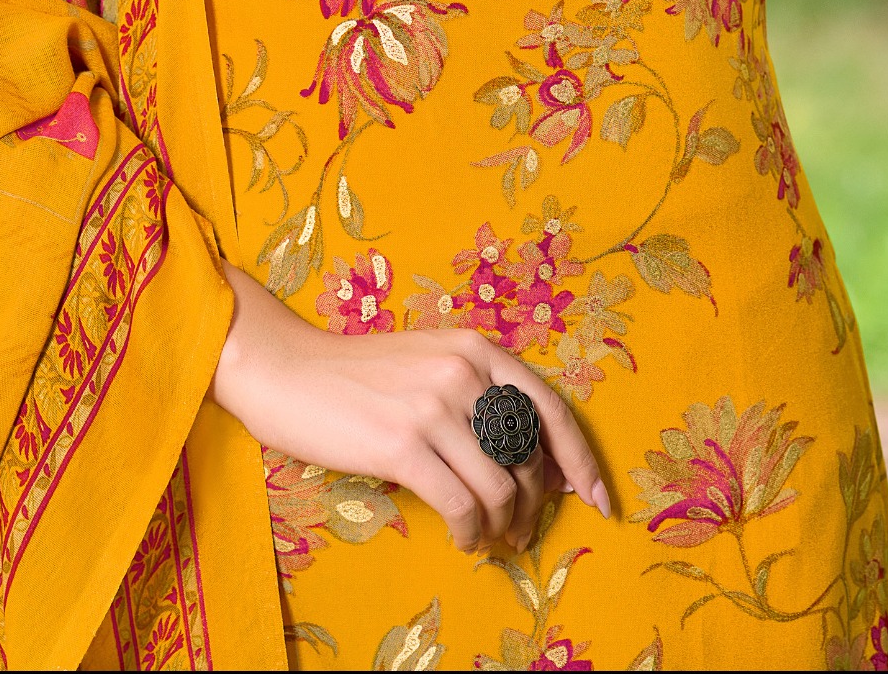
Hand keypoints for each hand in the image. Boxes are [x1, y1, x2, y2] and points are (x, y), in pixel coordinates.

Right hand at [210, 265, 609, 554]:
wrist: (288, 370)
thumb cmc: (358, 374)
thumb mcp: (429, 364)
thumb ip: (479, 397)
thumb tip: (533, 461)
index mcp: (476, 347)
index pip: (551, 408)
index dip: (581, 460)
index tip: (599, 499)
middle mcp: (463, 371)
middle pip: (528, 456)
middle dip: (534, 506)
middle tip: (519, 533)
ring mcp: (434, 407)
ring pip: (501, 487)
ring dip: (502, 527)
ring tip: (488, 540)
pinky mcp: (404, 445)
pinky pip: (463, 506)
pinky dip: (471, 534)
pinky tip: (463, 540)